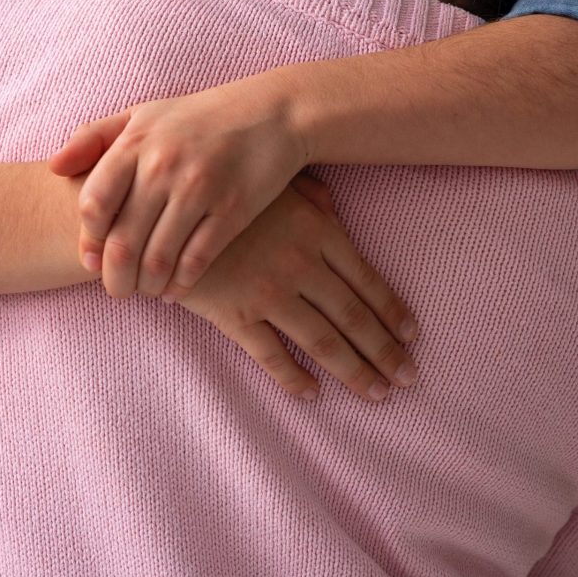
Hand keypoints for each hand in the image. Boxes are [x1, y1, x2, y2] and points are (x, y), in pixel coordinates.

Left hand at [48, 75, 308, 298]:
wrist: (274, 114)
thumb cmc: (201, 117)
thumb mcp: (145, 114)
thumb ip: (96, 137)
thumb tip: (53, 167)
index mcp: (137, 142)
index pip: (93, 204)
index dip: (87, 240)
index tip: (90, 259)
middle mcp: (163, 166)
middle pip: (121, 242)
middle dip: (113, 278)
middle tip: (116, 290)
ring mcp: (200, 189)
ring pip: (157, 259)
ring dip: (146, 285)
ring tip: (145, 291)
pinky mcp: (233, 210)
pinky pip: (196, 261)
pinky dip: (180, 284)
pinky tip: (174, 288)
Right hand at [179, 175, 417, 399]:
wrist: (164, 209)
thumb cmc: (223, 189)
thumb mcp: (274, 182)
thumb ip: (310, 196)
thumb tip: (333, 205)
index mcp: (316, 230)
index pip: (367, 280)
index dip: (393, 311)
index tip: (413, 335)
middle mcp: (301, 265)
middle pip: (354, 317)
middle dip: (385, 351)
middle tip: (410, 378)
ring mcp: (269, 293)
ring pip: (323, 341)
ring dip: (355, 371)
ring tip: (377, 394)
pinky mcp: (235, 315)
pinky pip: (272, 356)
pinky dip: (294, 378)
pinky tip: (313, 394)